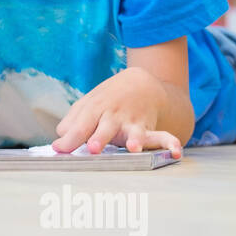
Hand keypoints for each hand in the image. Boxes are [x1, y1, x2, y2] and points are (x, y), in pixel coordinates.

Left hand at [52, 66, 183, 157]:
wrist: (141, 83)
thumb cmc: (108, 101)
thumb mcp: (87, 106)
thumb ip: (72, 123)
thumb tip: (60, 140)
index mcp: (95, 110)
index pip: (80, 126)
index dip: (70, 139)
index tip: (59, 150)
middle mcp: (115, 116)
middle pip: (105, 128)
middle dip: (100, 138)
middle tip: (93, 149)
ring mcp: (134, 123)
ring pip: (135, 132)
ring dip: (135, 140)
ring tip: (133, 148)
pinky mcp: (150, 129)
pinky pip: (164, 137)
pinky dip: (171, 143)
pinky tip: (176, 152)